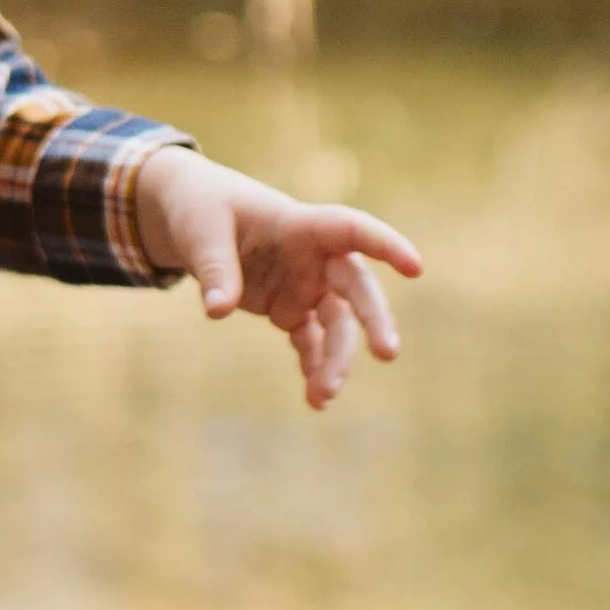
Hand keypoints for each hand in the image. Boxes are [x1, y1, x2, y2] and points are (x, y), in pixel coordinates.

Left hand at [135, 148, 421, 411]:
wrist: (194, 217)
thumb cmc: (202, 210)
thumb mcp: (200, 231)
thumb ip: (214, 268)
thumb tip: (217, 310)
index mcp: (300, 225)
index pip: (352, 229)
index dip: (385, 245)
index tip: (415, 267)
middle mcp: (314, 257)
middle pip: (355, 287)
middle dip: (373, 320)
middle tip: (387, 354)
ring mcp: (305, 285)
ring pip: (336, 325)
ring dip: (336, 359)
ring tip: (324, 396)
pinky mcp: (290, 310)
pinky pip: (311, 341)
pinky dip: (313, 368)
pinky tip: (314, 399)